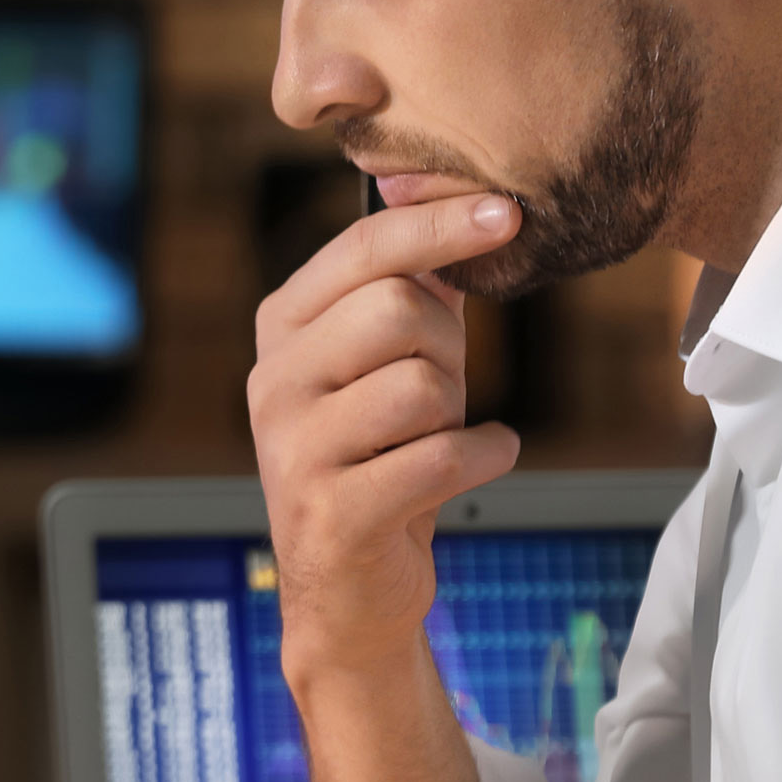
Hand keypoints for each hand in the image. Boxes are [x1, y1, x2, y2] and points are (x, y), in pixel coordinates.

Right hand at [249, 191, 522, 687]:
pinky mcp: (331, 512)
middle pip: (396, 308)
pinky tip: (472, 468)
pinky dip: (483, 458)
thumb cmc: (383, 458)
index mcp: (281, 327)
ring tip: (433, 439)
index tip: (508, 213)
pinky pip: (441, 457)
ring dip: (455, 413)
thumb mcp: (390, 362)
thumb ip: (413, 283)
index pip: (362, 247)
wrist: (351, 592)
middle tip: (439, 391)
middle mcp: (273, 380)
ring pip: (420, 384)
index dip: (440, 224)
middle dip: (448, 347)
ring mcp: (293, 448)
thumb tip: (449, 190)